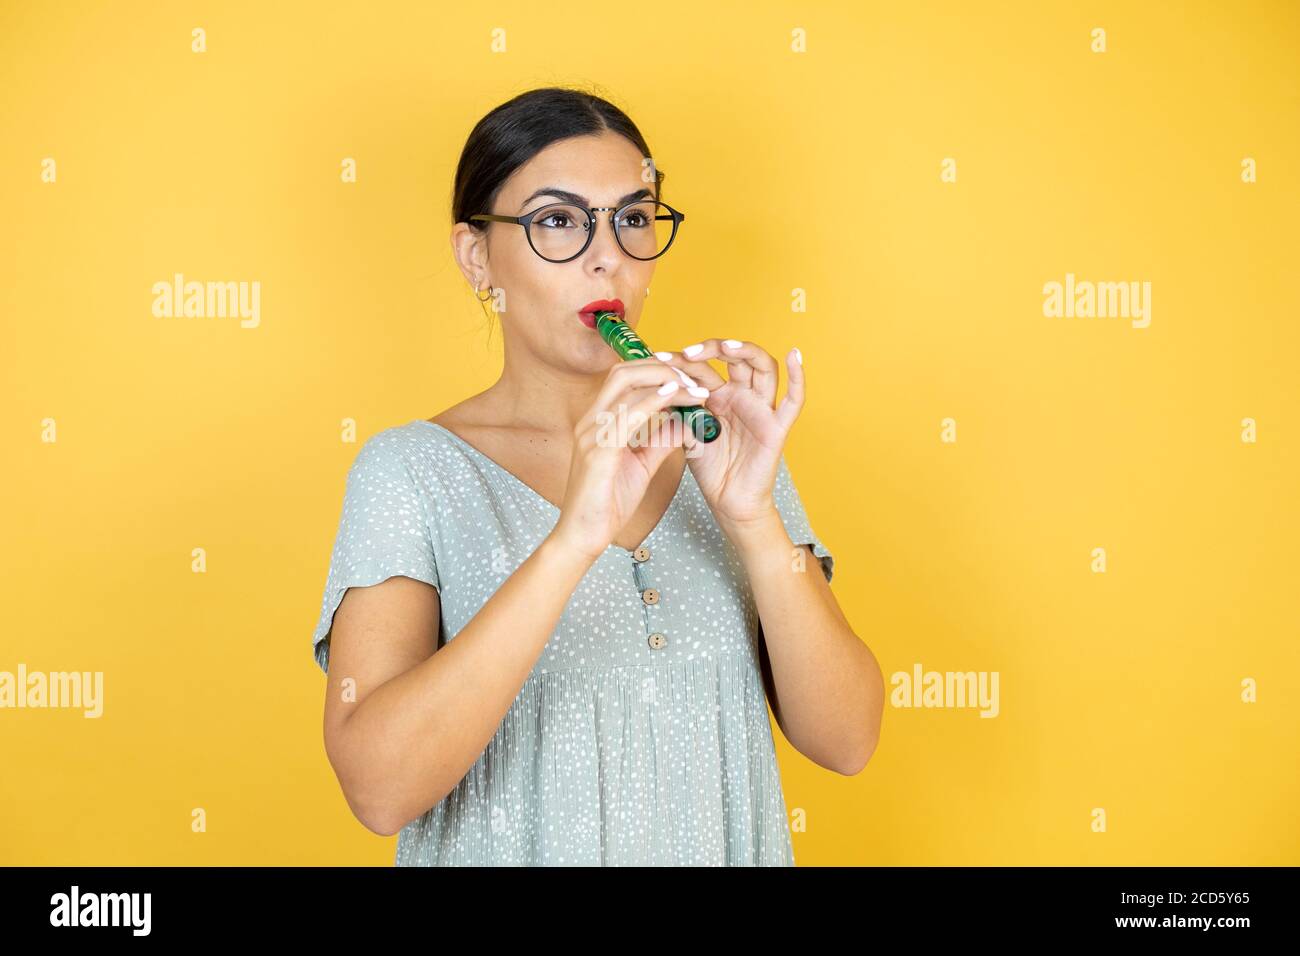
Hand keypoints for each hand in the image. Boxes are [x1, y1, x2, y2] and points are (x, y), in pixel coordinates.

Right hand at [549, 358, 706, 561]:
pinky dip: (653, 401)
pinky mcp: (598, 452)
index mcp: (598, 422)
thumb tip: (684, 421)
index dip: (656, 370)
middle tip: (694, 377)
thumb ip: (659, 442)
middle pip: (623, 372)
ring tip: (694, 385)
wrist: (582, 537)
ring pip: (626, 385)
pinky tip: (674, 396)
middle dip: (661, 366)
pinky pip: (627, 415)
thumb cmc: (607, 504)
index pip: (624, 379)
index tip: (687, 377)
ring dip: (664, 379)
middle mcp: (591, 421)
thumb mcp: (641, 466)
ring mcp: (591, 434)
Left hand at [651, 339, 803, 531]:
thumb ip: (678, 410)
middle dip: (711, 350)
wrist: (728, 501)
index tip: (660, 360)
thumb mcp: (687, 433)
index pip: (707, 366)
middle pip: (735, 358)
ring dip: (745, 352)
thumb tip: (657, 384)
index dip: (685, 361)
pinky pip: (794, 400)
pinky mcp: (777, 426)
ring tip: (726, 347)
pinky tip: (795, 355)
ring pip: (763, 367)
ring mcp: (762, 408)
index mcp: (721, 395)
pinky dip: (798, 377)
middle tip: (687, 354)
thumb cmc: (711, 469)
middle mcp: (743, 396)